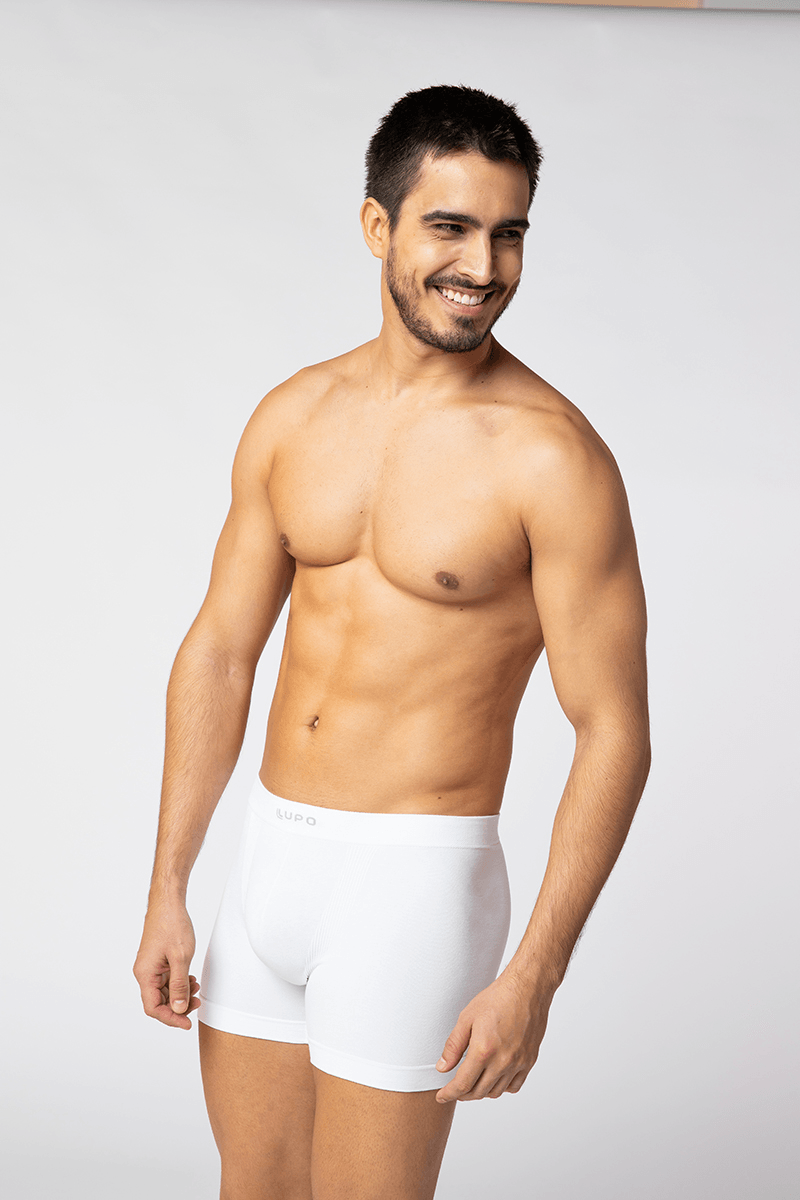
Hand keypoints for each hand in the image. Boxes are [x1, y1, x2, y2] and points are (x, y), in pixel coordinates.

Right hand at [133, 900, 200, 1029]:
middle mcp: (145, 972)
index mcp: (145, 974)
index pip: (153, 1008)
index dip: (170, 1018)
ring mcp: (151, 966)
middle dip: (178, 1006)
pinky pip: (167, 980)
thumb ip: (179, 986)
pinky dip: (179, 983)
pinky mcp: (158, 960)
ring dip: (180, 994)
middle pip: (158, 1002)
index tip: (187, 1023)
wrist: (168, 903)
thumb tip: (178, 1009)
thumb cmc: (172, 925)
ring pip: (164, 991)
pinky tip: (191, 980)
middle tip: (197, 1003)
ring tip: (196, 989)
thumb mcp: (181, 958)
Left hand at [435, 970, 551, 1101]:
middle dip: (462, 1094)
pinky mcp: (529, 1061)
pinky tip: (494, 1078)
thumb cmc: (497, 998)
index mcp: (483, 1050)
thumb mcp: (466, 1017)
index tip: (441, 1096)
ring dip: (481, 1092)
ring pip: (496, 1092)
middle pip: (478, 1092)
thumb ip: (453, 1046)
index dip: (449, 1094)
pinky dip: (501, 1087)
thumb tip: (443, 1067)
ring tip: (473, 1082)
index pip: (463, 1084)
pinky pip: (514, 1086)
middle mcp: (502, 1061)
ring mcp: (518, 1063)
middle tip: (455, 1089)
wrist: (527, 989)